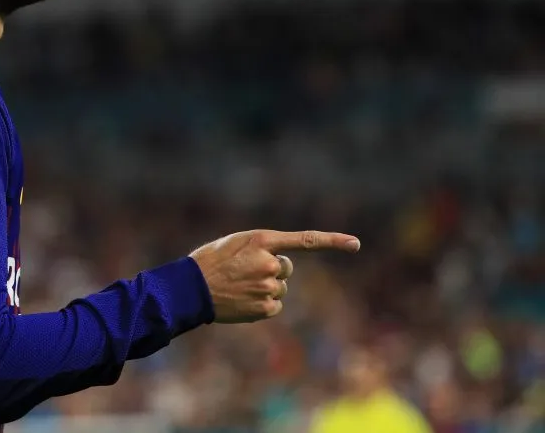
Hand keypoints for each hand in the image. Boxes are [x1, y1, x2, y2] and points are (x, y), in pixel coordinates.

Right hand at [189, 229, 359, 323]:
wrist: (191, 288)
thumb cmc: (210, 261)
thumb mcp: (235, 243)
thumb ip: (262, 249)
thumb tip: (281, 266)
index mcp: (262, 240)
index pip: (305, 240)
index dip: (333, 241)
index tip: (356, 244)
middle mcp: (269, 262)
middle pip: (286, 268)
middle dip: (273, 270)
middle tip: (245, 272)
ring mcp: (268, 286)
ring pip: (279, 288)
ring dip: (265, 288)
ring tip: (239, 287)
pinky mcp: (266, 307)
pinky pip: (274, 306)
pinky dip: (262, 304)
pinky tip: (242, 300)